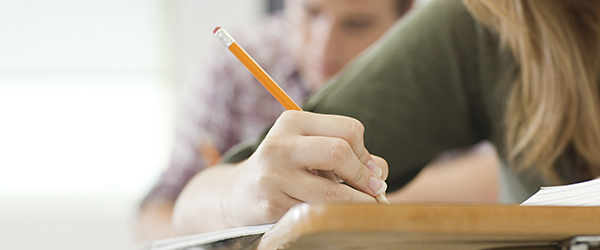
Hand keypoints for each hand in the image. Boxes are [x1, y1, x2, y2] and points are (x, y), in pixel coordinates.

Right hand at [223, 111, 388, 226]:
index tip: (369, 171)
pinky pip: (316, 212)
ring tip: (360, 206)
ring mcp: (272, 175)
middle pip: (339, 152)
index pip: (349, 129)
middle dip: (364, 177)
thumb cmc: (291, 169)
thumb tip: (378, 174)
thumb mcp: (314, 150)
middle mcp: (279, 144)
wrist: (242, 194)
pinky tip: (325, 212)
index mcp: (293, 121)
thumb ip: (351, 154)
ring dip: (355, 203)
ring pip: (332, 192)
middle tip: (374, 192)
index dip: (365, 153)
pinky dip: (330, 215)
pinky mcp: (270, 205)